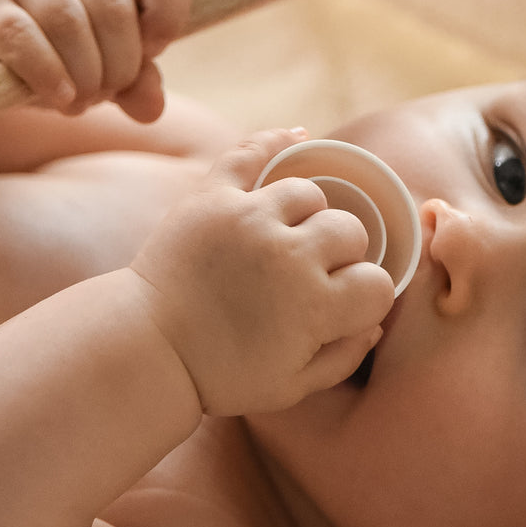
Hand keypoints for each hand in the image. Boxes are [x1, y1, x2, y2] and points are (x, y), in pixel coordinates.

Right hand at [0, 0, 191, 121]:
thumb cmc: (58, 55)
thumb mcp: (106, 68)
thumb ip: (137, 83)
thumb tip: (152, 107)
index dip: (169, 17)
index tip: (151, 51)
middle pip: (113, 7)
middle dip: (119, 65)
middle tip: (104, 92)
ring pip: (67, 20)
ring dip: (84, 75)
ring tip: (79, 101)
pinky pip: (23, 39)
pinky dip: (48, 76)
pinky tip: (59, 97)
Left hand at [130, 130, 395, 414]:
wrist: (148, 348)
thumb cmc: (220, 374)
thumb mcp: (290, 387)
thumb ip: (342, 359)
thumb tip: (374, 324)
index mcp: (314, 308)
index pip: (376, 285)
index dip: (367, 298)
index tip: (346, 305)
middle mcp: (288, 257)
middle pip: (349, 232)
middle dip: (343, 255)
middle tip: (314, 273)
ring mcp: (249, 220)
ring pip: (309, 193)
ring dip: (308, 214)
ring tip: (291, 234)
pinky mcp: (212, 197)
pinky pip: (253, 152)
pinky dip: (278, 141)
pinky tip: (299, 139)